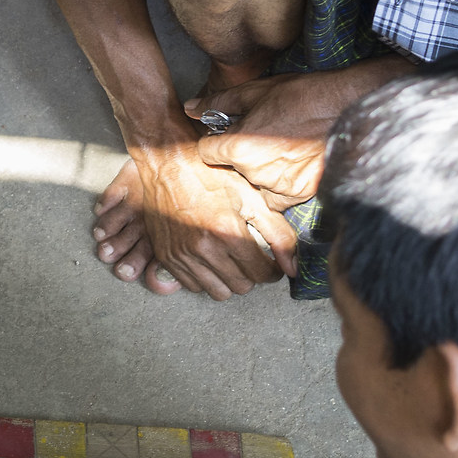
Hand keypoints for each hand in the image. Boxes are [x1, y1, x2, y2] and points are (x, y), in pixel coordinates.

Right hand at [94, 143, 294, 299]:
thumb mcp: (251, 196)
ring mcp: (182, 255)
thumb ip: (278, 233)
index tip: (270, 264)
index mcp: (226, 232)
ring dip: (229, 280)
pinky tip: (209, 260)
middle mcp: (203, 248)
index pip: (261, 274)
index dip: (272, 272)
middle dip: (251, 275)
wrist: (165, 166)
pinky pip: (194, 286)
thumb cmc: (210, 175)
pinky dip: (206, 278)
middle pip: (241, 286)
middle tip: (250, 258)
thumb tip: (293, 267)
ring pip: (218, 292)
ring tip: (230, 261)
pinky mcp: (167, 257)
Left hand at [190, 63, 405, 209]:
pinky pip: (277, 197)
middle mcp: (254, 173)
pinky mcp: (299, 196)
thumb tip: (191, 107)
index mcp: (238, 147)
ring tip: (285, 148)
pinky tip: (296, 164)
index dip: (216, 142)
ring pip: (255, 183)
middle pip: (233, 169)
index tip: (228, 135)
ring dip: (263, 172)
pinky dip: (282, 186)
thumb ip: (221, 102)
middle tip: (266, 136)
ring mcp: (277, 188)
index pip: (208, 153)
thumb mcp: (258, 91)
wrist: (351, 108)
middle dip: (242, 156)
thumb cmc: (305, 96)